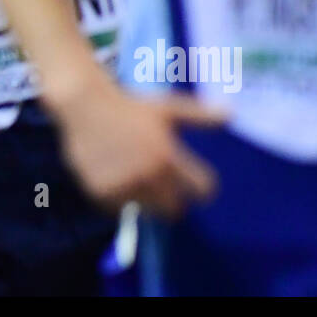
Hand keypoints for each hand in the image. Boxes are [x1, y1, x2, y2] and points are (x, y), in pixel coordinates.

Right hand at [50, 75, 225, 217]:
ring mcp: (123, 186)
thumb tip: (231, 114)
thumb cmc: (130, 106)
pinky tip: (115, 177)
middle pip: (174, 211)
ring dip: (146, 201)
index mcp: (167, 157)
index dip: (202, 189)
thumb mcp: (167, 108)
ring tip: (136, 179)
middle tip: (162, 185)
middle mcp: (147, 176)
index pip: (202, 190)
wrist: (84, 104)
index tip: (195, 186)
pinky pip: (119, 209)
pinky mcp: (101, 193)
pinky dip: (120, 199)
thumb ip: (200, 116)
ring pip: (147, 211)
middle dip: (172, 201)